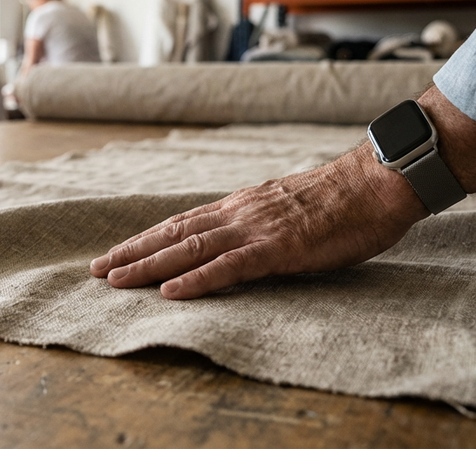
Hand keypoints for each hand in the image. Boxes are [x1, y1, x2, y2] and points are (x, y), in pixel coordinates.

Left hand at [89, 86, 475, 299]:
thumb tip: (239, 241)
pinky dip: (195, 279)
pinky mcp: (277, 248)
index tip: (118, 252)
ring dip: (148, 266)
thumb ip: (260, 223)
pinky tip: (169, 291)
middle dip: (133, 252)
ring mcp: (255, 229)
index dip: (147, 239)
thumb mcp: (289, 207)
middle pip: (174, 234)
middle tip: (98, 269)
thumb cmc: (342, 199)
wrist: (377, 183)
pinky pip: (229, 267)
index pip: (183, 224)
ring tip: (115, 280)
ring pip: (189, 248)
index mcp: (242, 206)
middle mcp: (239, 213)